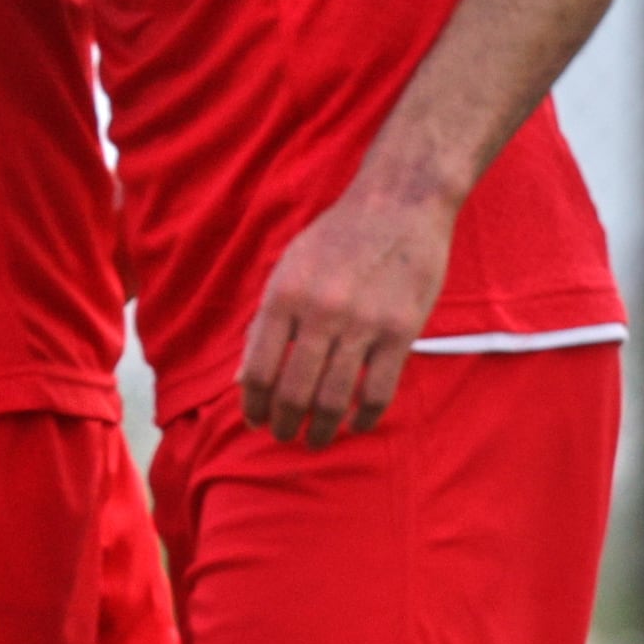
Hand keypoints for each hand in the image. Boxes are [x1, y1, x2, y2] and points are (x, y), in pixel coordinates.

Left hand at [239, 171, 455, 446]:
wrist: (400, 204)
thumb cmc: (337, 237)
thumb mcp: (288, 269)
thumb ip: (265, 323)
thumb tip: (242, 380)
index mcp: (285, 296)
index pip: (258, 371)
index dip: (254, 406)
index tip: (256, 421)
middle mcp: (320, 312)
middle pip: (293, 393)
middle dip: (284, 424)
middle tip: (285, 435)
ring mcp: (362, 324)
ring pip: (335, 400)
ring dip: (322, 430)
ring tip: (317, 440)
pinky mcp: (400, 332)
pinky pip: (379, 391)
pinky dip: (365, 417)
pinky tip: (357, 423)